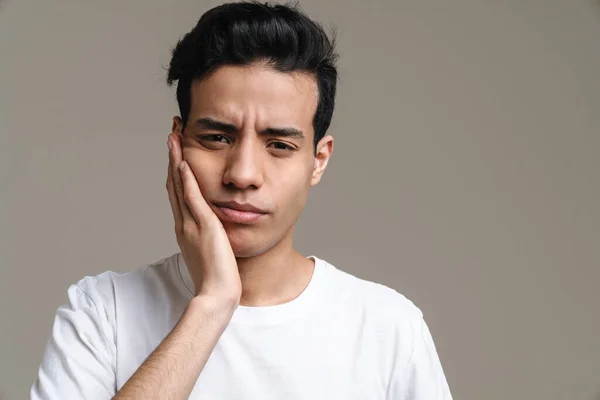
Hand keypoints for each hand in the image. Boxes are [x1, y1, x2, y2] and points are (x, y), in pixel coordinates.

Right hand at [166, 132, 241, 306]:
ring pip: (179, 185)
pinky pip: (192, 197)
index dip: (176, 169)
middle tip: (171, 132)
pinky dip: (187, 178)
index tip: (177, 150)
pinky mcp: (203, 226)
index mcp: (186, 227)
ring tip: (174, 136)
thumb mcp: (211, 252)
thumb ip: (210, 238)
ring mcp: (190, 223)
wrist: (217, 294)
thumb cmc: (217, 278)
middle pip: (174, 182)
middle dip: (172, 156)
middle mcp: (184, 222)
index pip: (178, 192)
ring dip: (176, 159)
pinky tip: (185, 161)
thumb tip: (214, 230)